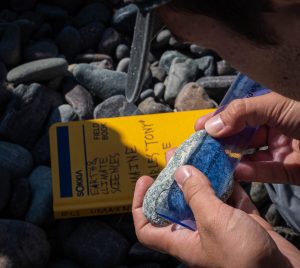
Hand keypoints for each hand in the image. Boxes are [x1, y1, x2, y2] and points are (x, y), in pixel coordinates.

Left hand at [132, 163, 298, 266]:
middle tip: (174, 157)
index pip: (147, 227)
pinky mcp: (237, 219)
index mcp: (181, 240)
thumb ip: (197, 195)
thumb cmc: (244, 258)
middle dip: (172, 179)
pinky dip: (224, 181)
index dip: (140, 205)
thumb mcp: (214, 222)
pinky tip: (224, 166)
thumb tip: (181, 171)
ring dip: (199, 177)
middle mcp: (195, 232)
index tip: (145, 181)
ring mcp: (217, 225)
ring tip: (196, 154)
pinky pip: (226, 196)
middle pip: (175, 203)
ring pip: (201, 197)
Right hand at [195, 92, 299, 184]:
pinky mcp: (289, 170)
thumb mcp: (274, 104)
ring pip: (250, 158)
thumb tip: (211, 126)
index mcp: (269, 109)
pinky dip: (250, 173)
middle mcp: (273, 129)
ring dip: (232, 161)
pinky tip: (236, 172)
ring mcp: (280, 150)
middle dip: (221, 143)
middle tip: (202, 149)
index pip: (236, 115)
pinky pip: (266, 172)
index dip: (217, 120)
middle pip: (240, 138)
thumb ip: (241, 112)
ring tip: (214, 163)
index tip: (198, 128)